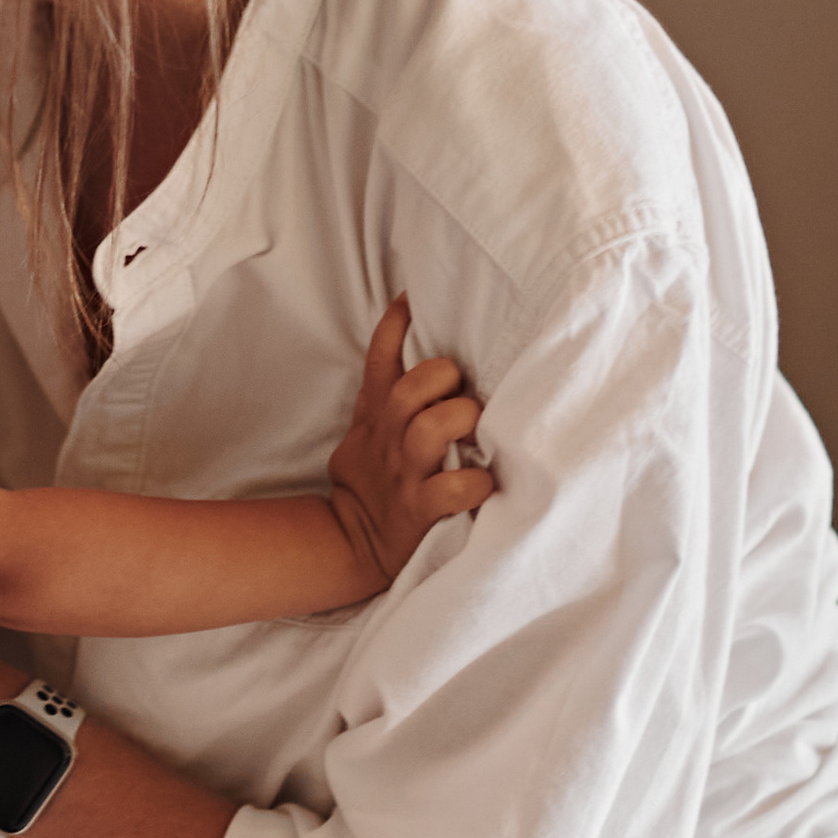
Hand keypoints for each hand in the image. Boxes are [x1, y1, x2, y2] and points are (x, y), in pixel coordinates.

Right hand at [324, 299, 491, 595]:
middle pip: (411, 390)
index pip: (381, 356)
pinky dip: (474, 483)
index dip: (398, 323)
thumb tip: (411, 338)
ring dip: (459, 421)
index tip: (415, 297)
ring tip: (476, 427)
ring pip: (431, 431)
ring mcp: (406, 474)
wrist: (351, 540)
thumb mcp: (366, 428)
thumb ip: (385, 390)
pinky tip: (485, 481)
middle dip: (442, 379)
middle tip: (462, 389)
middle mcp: (391, 438)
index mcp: (378, 413)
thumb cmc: (373, 476)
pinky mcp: (421, 510)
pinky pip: (452, 490)